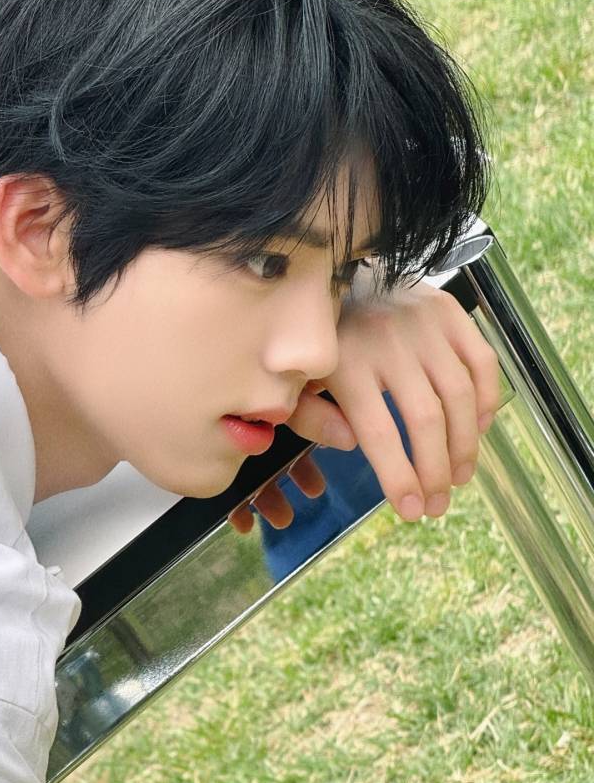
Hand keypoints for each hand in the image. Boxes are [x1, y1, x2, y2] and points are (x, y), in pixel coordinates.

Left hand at [228, 281, 499, 532]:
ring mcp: (422, 325)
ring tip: (459, 477)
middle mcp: (387, 342)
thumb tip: (348, 445)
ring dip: (466, 445)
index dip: (398, 476)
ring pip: (459, 396)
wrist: (339, 271)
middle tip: (437, 505)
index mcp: (345, 363)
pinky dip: (488, 400)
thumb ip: (311, 417)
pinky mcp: (448, 311)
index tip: (410, 510)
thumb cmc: (317, 339)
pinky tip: (481, 429)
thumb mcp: (295, 379)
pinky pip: (482, 362)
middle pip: (424, 419)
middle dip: (435, 471)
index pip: (379, 432)